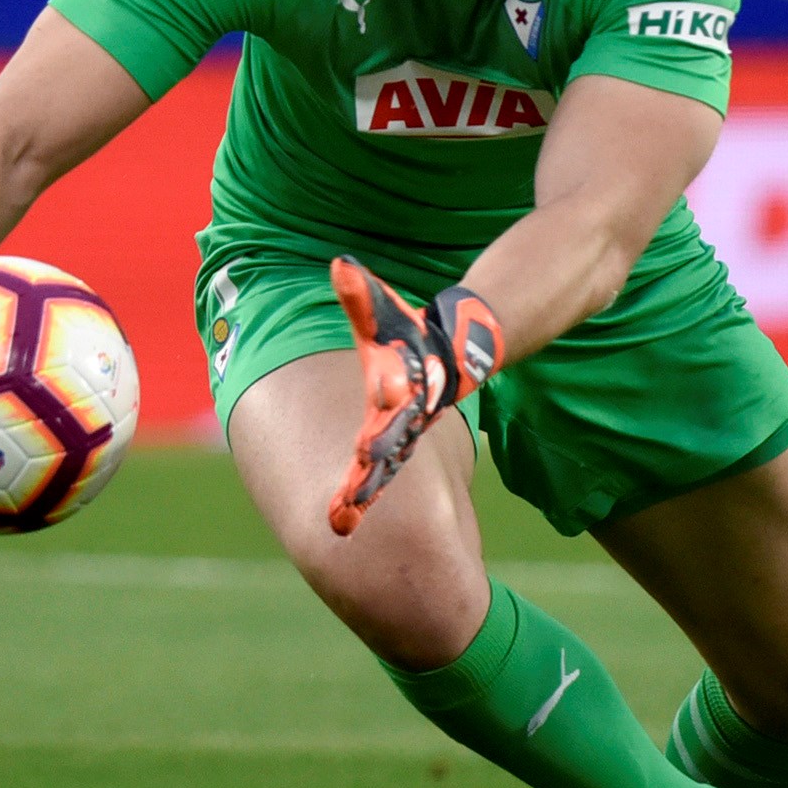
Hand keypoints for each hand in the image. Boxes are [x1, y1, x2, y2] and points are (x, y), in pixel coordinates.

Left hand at [325, 259, 503, 535]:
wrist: (450, 355)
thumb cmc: (409, 333)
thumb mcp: (383, 314)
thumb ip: (360, 294)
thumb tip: (340, 264)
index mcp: (396, 395)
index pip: (383, 419)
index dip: (375, 436)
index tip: (360, 456)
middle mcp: (400, 423)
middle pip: (382, 457)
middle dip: (364, 484)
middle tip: (343, 511)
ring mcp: (398, 438)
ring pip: (379, 473)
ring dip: (360, 498)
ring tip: (337, 523)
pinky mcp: (392, 446)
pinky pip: (373, 475)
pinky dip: (359, 497)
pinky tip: (340, 521)